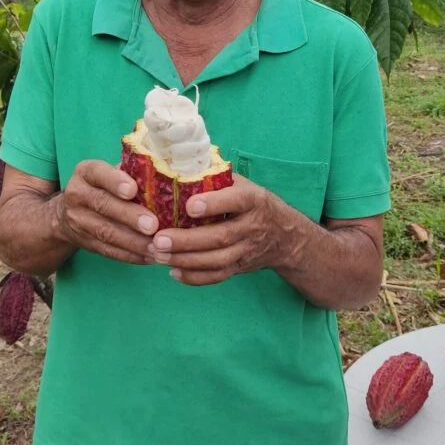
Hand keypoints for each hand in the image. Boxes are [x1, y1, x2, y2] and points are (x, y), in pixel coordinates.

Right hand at [55, 160, 159, 264]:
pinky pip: (109, 251)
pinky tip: (149, 256)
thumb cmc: (104, 186)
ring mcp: (79, 221)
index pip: (99, 174)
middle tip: (152, 225)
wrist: (69, 212)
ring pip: (106, 232)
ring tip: (156, 245)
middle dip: (130, 216)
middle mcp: (78, 195)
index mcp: (86, 172)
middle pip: (103, 205)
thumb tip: (164, 178)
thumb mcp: (111, 172)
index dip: (115, 182)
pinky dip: (131, 255)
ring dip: (133, 242)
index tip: (133, 190)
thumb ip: (132, 173)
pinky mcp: (85, 242)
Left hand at [147, 175, 295, 285]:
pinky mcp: (240, 267)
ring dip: (186, 260)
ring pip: (217, 260)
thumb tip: (180, 166)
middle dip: (187, 240)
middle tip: (158, 239)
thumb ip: (218, 179)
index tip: (189, 206)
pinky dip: (195, 278)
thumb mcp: (244, 185)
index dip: (213, 204)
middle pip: (221, 236)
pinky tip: (173, 272)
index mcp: (253, 200)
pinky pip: (218, 276)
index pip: (235, 201)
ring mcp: (247, 250)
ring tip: (159, 255)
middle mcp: (252, 226)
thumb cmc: (254, 203)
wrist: (286, 236)